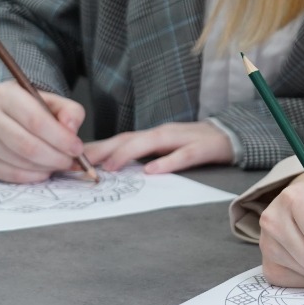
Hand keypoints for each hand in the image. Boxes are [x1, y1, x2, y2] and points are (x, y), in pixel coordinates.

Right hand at [0, 81, 87, 183]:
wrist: (6, 115)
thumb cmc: (33, 108)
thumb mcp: (54, 102)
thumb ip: (70, 113)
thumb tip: (71, 129)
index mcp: (6, 93)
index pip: (35, 120)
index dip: (60, 138)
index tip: (77, 148)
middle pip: (26, 144)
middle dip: (55, 156)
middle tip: (72, 161)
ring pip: (19, 161)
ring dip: (46, 167)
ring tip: (61, 163)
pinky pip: (10, 174)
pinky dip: (33, 175)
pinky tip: (45, 170)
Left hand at [85, 121, 232, 173]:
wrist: (232, 136)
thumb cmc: (193, 145)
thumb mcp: (165, 149)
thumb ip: (142, 157)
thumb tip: (110, 170)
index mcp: (152, 136)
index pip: (119, 140)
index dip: (96, 148)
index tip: (71, 159)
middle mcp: (163, 133)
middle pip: (130, 138)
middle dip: (104, 149)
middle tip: (80, 162)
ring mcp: (183, 138)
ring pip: (152, 142)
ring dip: (128, 153)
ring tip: (109, 166)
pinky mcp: (203, 148)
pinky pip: (183, 156)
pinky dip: (167, 162)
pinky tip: (152, 170)